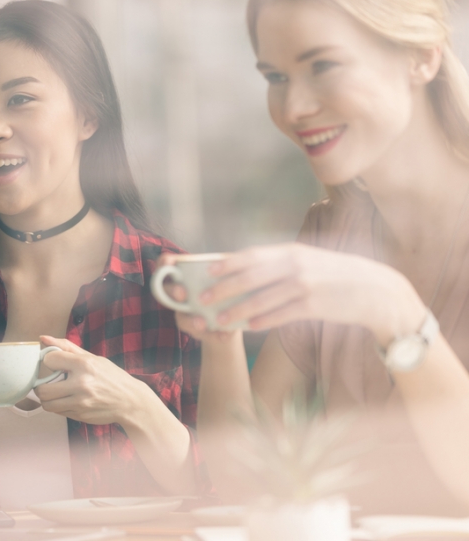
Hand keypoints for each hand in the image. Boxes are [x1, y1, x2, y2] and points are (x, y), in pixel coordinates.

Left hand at [34, 336, 153, 426]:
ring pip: (47, 404)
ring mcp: (81, 403)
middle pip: (43, 389)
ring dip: (48, 399)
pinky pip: (58, 412)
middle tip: (49, 382)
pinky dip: (59, 407)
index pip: (49, 360)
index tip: (55, 364)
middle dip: (42, 385)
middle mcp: (81, 384)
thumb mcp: (92, 357)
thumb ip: (66, 347)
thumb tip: (43, 338)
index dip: (49, 362)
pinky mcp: (81, 416)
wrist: (130, 401)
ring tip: (56, 393)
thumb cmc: (111, 377)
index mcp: (84, 364)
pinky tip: (68, 400)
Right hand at [155, 253, 239, 344]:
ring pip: (180, 317)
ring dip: (190, 320)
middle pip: (165, 290)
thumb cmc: (228, 288)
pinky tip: (224, 335)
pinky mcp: (195, 330)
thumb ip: (224, 270)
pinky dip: (212, 335)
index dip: (163, 263)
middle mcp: (179, 294)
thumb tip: (230, 262)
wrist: (236, 316)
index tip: (168, 264)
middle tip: (182, 294)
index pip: (166, 265)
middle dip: (172, 291)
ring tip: (203, 324)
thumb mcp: (227, 276)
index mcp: (184, 275)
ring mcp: (185, 313)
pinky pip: (198, 334)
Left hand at [200, 243, 425, 343]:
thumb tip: (247, 270)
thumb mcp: (309, 260)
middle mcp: (296, 266)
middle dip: (224, 288)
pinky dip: (263, 321)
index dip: (228, 262)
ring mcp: (305, 286)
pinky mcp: (314, 307)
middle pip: (251, 277)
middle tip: (202, 297)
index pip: (253, 255)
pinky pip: (281, 316)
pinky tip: (249, 327)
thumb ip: (281, 264)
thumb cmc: (337, 275)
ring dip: (237, 310)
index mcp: (292, 251)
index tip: (208, 269)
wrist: (377, 291)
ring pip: (262, 299)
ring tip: (219, 320)